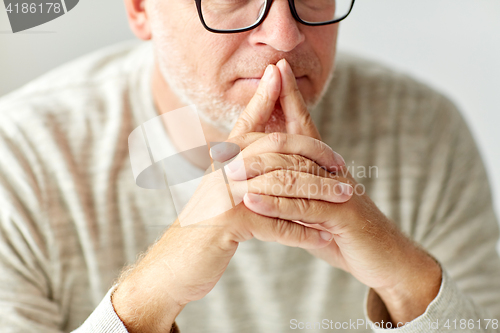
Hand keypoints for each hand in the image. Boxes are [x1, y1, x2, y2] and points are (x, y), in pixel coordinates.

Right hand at [111, 60, 342, 332]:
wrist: (171, 266)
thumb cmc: (203, 229)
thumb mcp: (220, 193)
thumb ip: (239, 169)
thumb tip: (265, 153)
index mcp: (222, 160)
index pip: (250, 121)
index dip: (266, 97)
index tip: (285, 78)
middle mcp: (222, 170)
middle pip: (277, 148)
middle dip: (315, 154)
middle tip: (343, 165)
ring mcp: (223, 194)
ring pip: (282, 184)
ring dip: (317, 193)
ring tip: (344, 199)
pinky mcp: (226, 222)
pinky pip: (272, 223)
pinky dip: (299, 232)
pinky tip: (320, 237)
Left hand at [226, 59, 441, 324]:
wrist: (386, 258)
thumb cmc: (344, 232)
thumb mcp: (315, 208)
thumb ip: (292, 192)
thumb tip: (263, 182)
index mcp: (324, 169)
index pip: (304, 126)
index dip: (291, 97)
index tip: (278, 68)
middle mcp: (331, 173)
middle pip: (302, 133)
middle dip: (285, 100)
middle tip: (270, 69)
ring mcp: (337, 193)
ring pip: (297, 168)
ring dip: (267, 153)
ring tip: (241, 134)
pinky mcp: (342, 218)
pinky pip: (304, 208)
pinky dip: (276, 205)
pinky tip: (251, 201)